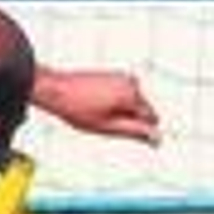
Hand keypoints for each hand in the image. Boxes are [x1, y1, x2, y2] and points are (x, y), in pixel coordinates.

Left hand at [39, 69, 161, 145]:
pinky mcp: (113, 75)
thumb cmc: (77, 107)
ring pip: (132, 102)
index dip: (141, 131)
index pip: (152, 118)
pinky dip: (114, 102)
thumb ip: (136, 132)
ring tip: (98, 112)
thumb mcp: (108, 127)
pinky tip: (96, 104)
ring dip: (121, 111)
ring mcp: (122, 76)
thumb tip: (157, 138)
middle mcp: (131, 82)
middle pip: (142, 110)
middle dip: (129, 119)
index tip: (127, 134)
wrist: (56, 90)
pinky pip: (122, 94)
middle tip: (105, 122)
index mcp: (132, 94)